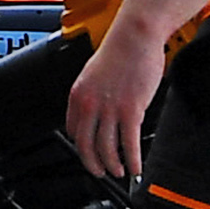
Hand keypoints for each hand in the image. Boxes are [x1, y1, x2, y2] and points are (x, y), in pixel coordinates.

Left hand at [64, 17, 169, 182]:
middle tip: (100, 173)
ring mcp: (110, 109)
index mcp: (78, 95)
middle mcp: (90, 104)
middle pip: (86, 146)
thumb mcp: (94, 73)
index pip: (73, 130)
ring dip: (113, 166)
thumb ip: (94, 94)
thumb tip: (99, 111)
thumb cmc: (121, 49)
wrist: (136, 36)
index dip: (81, 146)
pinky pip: (129, 144)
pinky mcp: (131, 111)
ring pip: (107, 149)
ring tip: (120, 172)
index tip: (89, 153)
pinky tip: (136, 166)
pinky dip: (133, 160)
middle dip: (93, 165)